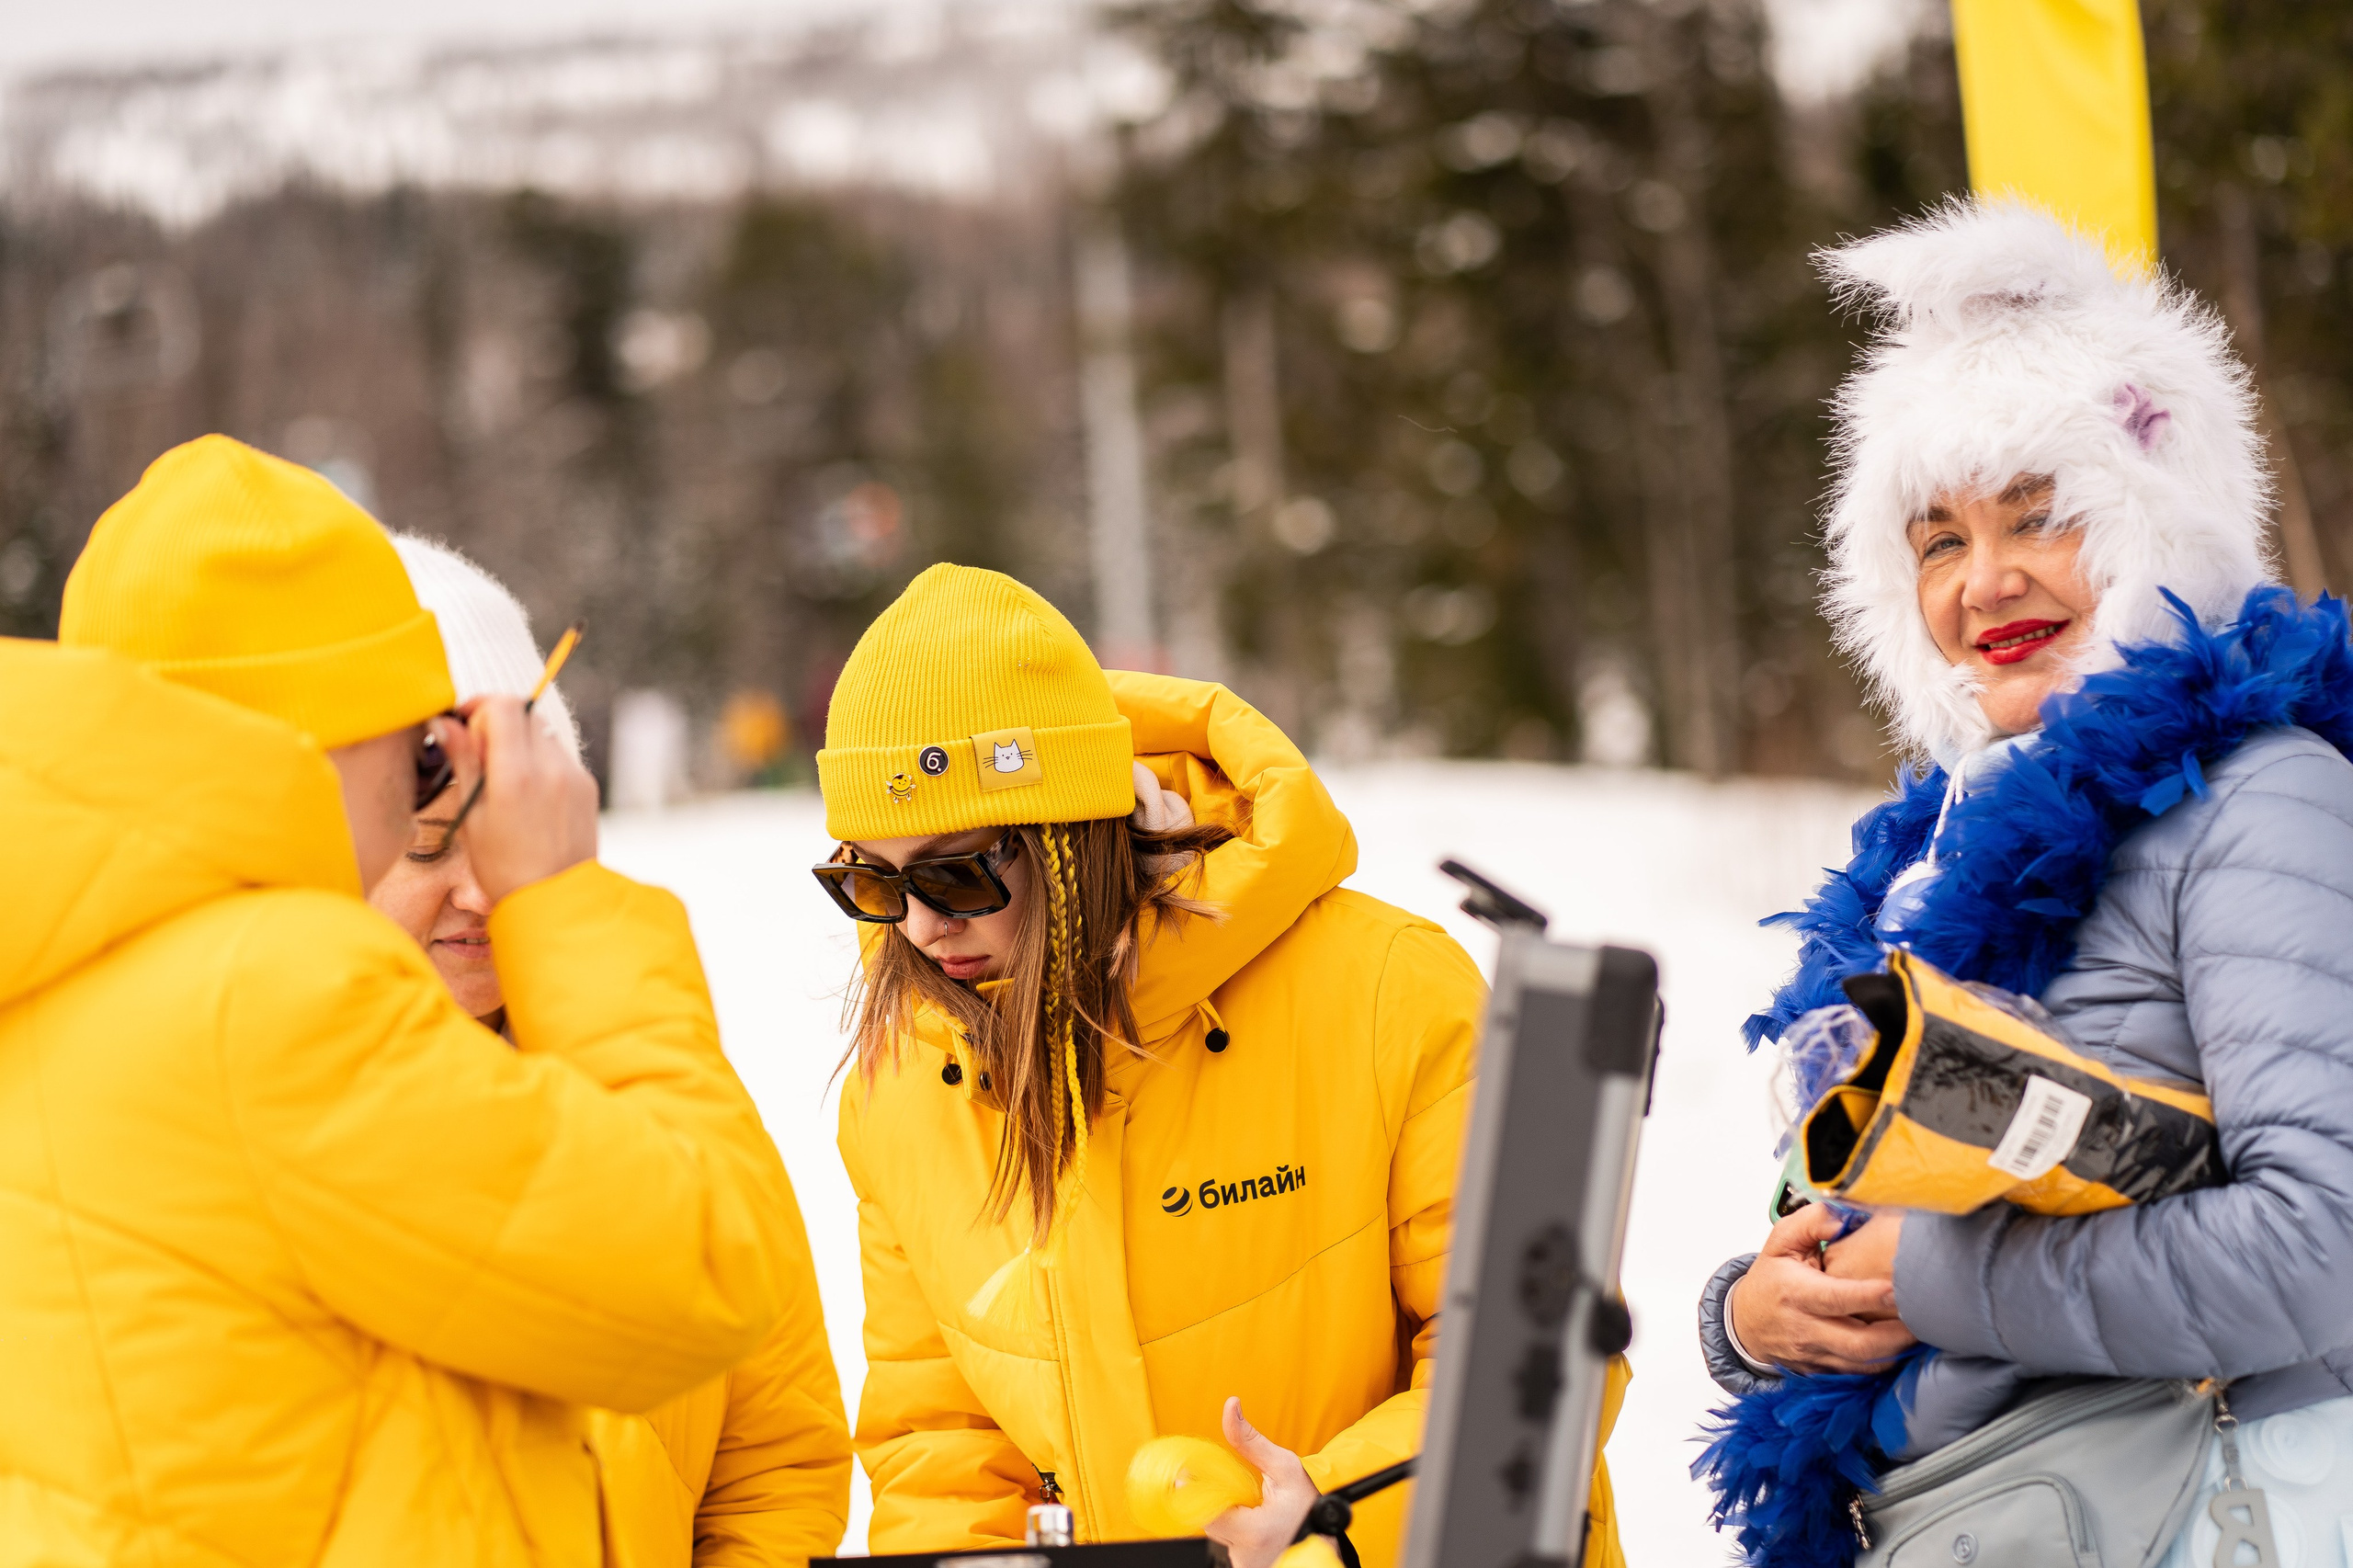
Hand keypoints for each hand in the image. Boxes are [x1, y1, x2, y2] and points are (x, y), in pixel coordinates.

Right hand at [447, 696, 599, 904]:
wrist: (555, 902)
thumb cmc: (503, 868)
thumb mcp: (471, 817)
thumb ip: (463, 762)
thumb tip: (446, 722)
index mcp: (517, 775)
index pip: (503, 706)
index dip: (479, 706)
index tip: (464, 724)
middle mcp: (551, 768)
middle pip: (524, 713)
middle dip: (498, 722)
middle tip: (479, 755)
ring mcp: (574, 776)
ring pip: (542, 733)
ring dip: (519, 741)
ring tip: (502, 780)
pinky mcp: (587, 786)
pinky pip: (559, 756)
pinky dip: (539, 760)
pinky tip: (527, 795)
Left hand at [1202, 1398, 1317, 1567]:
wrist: (1326, 1539)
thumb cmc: (1310, 1506)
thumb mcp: (1285, 1468)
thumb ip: (1251, 1441)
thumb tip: (1230, 1407)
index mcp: (1252, 1532)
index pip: (1204, 1512)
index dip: (1193, 1491)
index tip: (1186, 1476)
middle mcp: (1245, 1555)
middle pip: (1209, 1522)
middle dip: (1218, 1501)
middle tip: (1237, 1490)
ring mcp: (1245, 1565)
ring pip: (1219, 1534)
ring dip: (1227, 1517)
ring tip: (1252, 1508)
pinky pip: (1229, 1545)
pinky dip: (1236, 1531)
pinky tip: (1254, 1522)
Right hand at [1726, 1203, 1916, 1373]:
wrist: (1745, 1323)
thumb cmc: (1770, 1279)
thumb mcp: (1780, 1241)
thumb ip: (1811, 1222)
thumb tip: (1846, 1215)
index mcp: (1795, 1293)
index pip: (1835, 1298)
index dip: (1867, 1297)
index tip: (1895, 1289)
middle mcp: (1805, 1328)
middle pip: (1858, 1343)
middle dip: (1896, 1334)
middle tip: (1923, 1317)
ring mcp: (1814, 1353)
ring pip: (1863, 1364)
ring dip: (1896, 1351)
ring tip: (1921, 1332)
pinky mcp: (1823, 1370)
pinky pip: (1859, 1374)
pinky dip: (1884, 1363)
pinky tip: (1901, 1347)